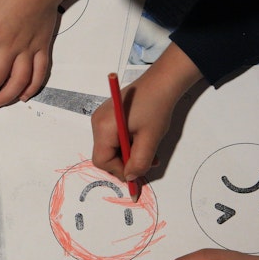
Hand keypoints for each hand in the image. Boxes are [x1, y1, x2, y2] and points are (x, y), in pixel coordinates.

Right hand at [91, 43, 202, 181]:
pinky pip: (112, 136)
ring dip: (127, 153)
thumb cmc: (155, 107)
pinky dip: (126, 143)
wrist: (161, 82)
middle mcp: (97, 122)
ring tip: (148, 152)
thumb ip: (139, 162)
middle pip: (104, 154)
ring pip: (110, 146)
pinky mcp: (108, 115)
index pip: (102, 160)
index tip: (137, 173)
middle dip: (124, 163)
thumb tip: (131, 177)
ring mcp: (101, 117)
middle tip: (145, 164)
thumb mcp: (150, 139)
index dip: (119, 170)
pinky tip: (141, 140)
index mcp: (104, 128)